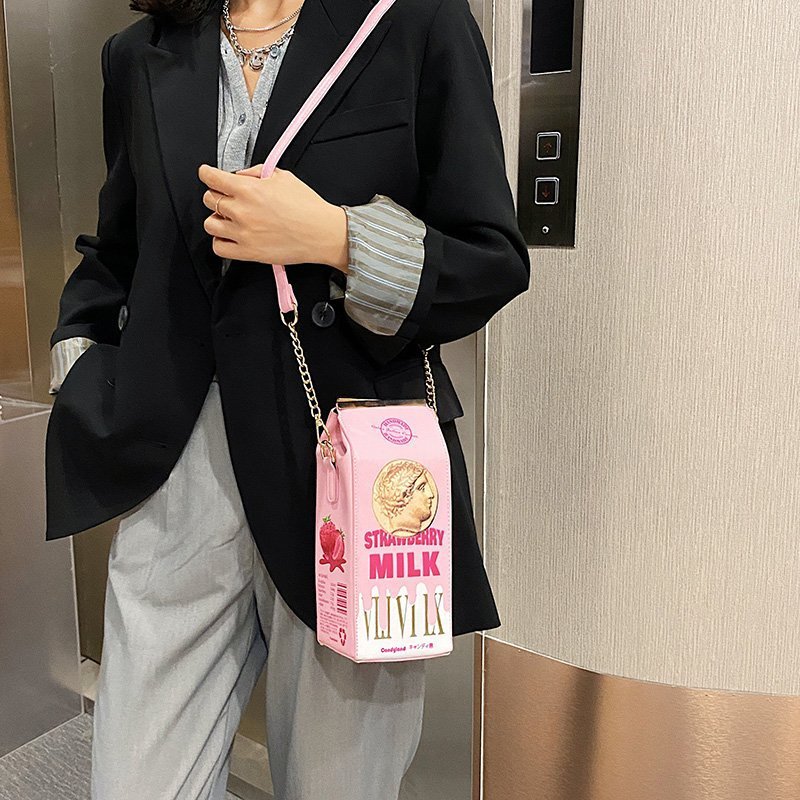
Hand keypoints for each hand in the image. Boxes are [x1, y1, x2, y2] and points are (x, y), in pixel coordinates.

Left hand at [197, 163, 348, 272]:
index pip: (211, 177)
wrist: (322, 233)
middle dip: (216, 195)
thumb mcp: (282, 176)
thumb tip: (240, 175)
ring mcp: (243, 234)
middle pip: (208, 199)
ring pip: (210, 224)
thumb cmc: (307, 207)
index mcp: (249, 189)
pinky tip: (231, 236)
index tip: (207, 174)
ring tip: (230, 219)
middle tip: (228, 197)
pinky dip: (221, 241)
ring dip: (217, 219)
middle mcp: (242, 211)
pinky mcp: (248, 252)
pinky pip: (219, 248)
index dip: (207, 173)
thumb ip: (256, 172)